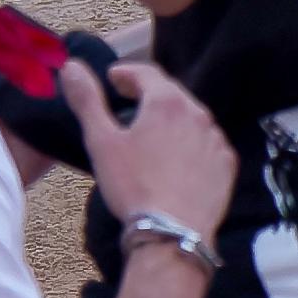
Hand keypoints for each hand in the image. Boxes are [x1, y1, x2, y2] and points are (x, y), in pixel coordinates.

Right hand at [67, 59, 233, 243]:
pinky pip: (206, 143)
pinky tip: (177, 156)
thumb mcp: (102, 141)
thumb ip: (87, 101)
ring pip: (191, 117)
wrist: (173, 230)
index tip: (113, 77)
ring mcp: (216, 138)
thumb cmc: (133, 185)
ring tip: (151, 129)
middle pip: (171, 93)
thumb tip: (71, 66)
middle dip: (148, 92)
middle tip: (128, 98)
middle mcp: (198, 113)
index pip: (147, 73)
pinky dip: (190, 141)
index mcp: (167, 103)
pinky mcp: (226, 163)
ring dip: (171, 117)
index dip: (127, 72)